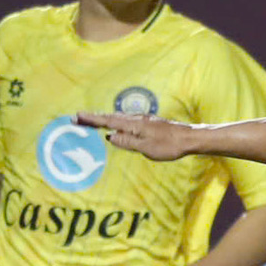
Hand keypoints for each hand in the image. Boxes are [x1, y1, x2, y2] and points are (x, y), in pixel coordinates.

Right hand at [78, 112, 193, 161]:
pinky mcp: (148, 124)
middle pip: (110, 117)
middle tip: (77, 118)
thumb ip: (127, 142)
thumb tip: (109, 136)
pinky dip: (115, 121)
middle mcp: (136, 119)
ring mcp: (143, 120)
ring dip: (103, 119)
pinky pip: (126, 121)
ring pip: (118, 118)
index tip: (76, 117)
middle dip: (93, 118)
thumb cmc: (169, 145)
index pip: (108, 121)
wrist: (189, 138)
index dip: (91, 120)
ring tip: (90, 120)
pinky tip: (115, 125)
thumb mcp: (146, 148)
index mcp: (133, 124)